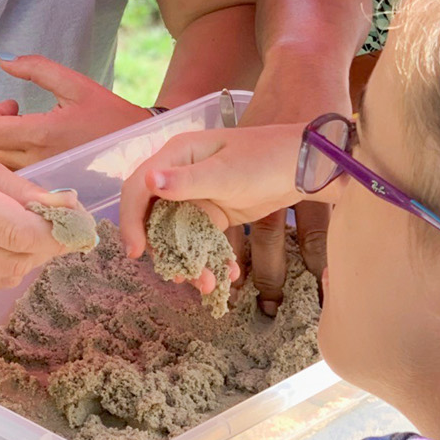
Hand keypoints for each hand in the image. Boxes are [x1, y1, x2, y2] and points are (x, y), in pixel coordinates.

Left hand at [0, 54, 150, 168]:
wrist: (140, 148)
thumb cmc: (109, 114)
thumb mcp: (75, 84)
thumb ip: (36, 68)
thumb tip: (3, 60)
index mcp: (43, 133)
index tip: (14, 107)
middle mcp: (40, 161)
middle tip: (20, 118)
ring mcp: (44, 179)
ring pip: (1, 170)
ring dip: (6, 150)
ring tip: (30, 135)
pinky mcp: (51, 190)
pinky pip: (19, 181)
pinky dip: (18, 166)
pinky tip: (37, 153)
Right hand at [0, 131, 76, 289]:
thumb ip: (26, 191)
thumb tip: (71, 210)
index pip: (15, 231)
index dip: (54, 233)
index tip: (75, 223)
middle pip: (13, 260)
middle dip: (45, 247)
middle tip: (58, 228)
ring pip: (4, 277)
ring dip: (28, 258)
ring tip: (28, 233)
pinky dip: (6, 267)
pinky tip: (2, 244)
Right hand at [118, 123, 304, 259]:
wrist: (308, 166)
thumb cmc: (267, 158)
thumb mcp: (226, 173)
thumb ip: (187, 181)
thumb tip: (148, 181)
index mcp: (176, 155)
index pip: (138, 188)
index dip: (131, 219)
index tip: (136, 252)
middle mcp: (180, 174)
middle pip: (155, 217)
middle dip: (166, 250)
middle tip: (183, 277)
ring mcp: (198, 195)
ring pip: (179, 235)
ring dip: (190, 260)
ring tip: (210, 284)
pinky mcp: (215, 213)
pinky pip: (201, 241)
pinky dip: (210, 259)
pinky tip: (227, 275)